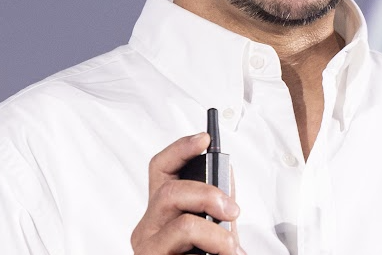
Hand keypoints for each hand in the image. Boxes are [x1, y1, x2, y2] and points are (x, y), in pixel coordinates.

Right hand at [131, 133, 244, 254]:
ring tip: (231, 249)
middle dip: (207, 193)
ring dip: (214, 233)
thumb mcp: (216, 226)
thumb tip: (227, 171)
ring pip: (180, 224)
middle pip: (169, 191)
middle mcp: (148, 226)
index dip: (180, 148)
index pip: (161, 168)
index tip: (205, 137)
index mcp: (161, 209)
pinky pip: (183, 248)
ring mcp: (148, 248)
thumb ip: (218, 199)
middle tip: (233, 210)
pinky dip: (211, 250)